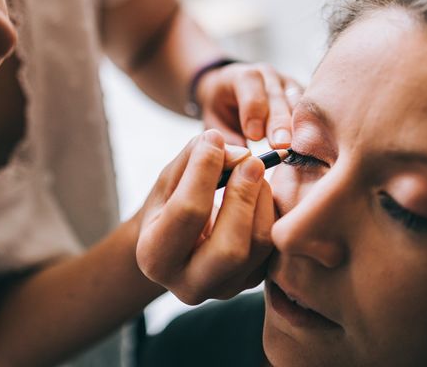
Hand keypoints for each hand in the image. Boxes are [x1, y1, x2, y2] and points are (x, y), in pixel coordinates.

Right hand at [135, 130, 274, 303]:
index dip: (204, 170)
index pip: (188, 212)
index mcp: (154, 257)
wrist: (173, 245)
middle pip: (229, 248)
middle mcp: (189, 285)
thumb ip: (193, 159)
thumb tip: (236, 151)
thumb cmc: (166, 206)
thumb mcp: (167, 182)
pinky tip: (261, 189)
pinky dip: (272, 212)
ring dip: (262, 200)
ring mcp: (224, 290)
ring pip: (257, 248)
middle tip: (250, 159)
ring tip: (255, 169)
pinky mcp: (250, 283)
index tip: (214, 137)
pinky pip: (272, 249)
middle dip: (243, 197)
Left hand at [195, 62, 303, 146]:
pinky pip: (309, 110)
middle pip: (276, 96)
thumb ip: (226, 138)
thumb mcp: (214, 121)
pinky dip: (309, 127)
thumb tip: (244, 158)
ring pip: (296, 102)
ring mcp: (287, 84)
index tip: (253, 135)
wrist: (230, 92)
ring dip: (297, 127)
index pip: (250, 84)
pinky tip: (309, 145)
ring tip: (297, 149)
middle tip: (280, 145)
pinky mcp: (301, 97)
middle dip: (279, 122)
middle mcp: (267, 75)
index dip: (253, 110)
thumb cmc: (221, 109)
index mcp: (240, 75)